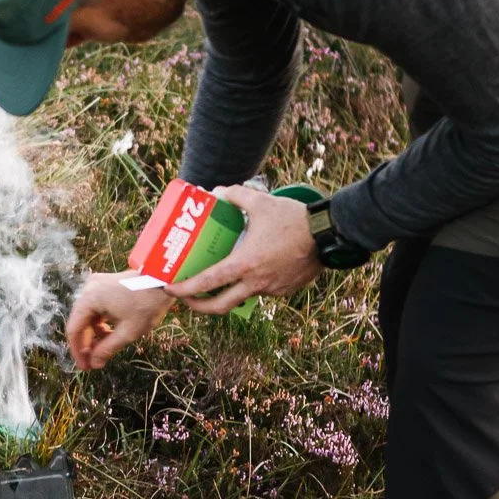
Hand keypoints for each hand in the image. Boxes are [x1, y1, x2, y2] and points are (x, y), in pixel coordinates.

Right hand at [66, 271, 173, 369]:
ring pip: (87, 316)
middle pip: (79, 322)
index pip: (74, 329)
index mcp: (90, 299)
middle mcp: (88, 289)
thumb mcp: (128, 332)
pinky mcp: (104, 285)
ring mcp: (95, 285)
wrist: (163, 280)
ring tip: (102, 351)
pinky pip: (95, 308)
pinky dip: (100, 322)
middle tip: (92, 363)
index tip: (84, 367)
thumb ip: (107, 349)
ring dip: (94, 334)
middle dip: (86, 344)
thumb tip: (94, 364)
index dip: (77, 351)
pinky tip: (108, 334)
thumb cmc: (147, 304)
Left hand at [166, 183, 321, 314]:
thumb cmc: (293, 219)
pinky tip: (253, 269)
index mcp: (244, 264)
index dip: (184, 289)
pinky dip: (251, 284)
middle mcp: (255, 283)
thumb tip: (218, 192)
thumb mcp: (260, 201)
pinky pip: (262, 291)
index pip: (206, 284)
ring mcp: (271, 289)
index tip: (170, 287)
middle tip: (187, 298)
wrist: (328, 234)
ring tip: (219, 279)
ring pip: (242, 298)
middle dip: (198, 306)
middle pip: (219, 306)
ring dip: (227, 293)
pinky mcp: (285, 290)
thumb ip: (235, 195)